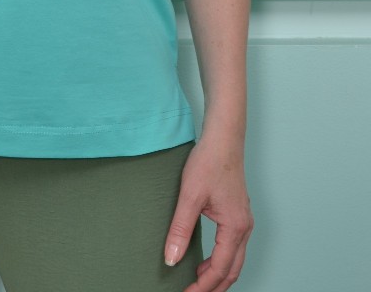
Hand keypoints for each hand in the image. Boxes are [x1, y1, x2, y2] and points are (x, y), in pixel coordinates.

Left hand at [164, 135, 253, 291]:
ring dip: (218, 275)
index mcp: (235, 227)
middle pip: (232, 270)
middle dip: (214, 287)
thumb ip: (180, 229)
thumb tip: (171, 258)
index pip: (219, 269)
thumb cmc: (209, 162)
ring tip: (197, 281)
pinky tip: (206, 258)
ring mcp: (244, 221)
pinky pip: (234, 247)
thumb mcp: (189, 196)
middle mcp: (244, 228)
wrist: (223, 138)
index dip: (202, 286)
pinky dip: (222, 260)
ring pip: (235, 260)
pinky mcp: (239, 214)